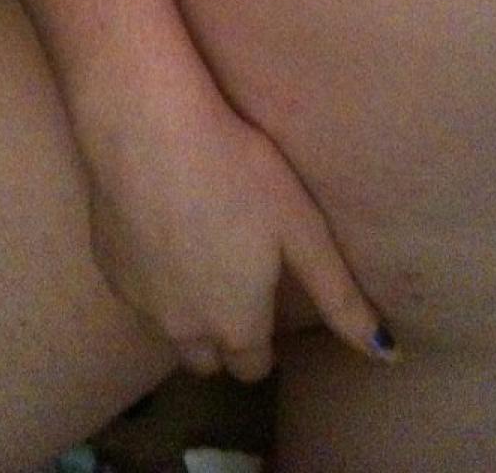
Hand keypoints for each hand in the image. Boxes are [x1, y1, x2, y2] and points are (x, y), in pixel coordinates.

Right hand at [71, 48, 395, 382]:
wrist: (147, 130)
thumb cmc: (236, 171)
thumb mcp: (302, 230)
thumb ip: (341, 298)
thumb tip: (388, 355)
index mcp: (236, 324)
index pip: (253, 365)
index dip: (264, 343)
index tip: (268, 304)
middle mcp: (183, 328)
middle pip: (206, 358)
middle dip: (222, 336)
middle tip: (236, 281)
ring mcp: (138, 301)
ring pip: (168, 326)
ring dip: (185, 308)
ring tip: (200, 250)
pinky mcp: (106, 268)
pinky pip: (136, 289)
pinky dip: (151, 274)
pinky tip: (162, 226)